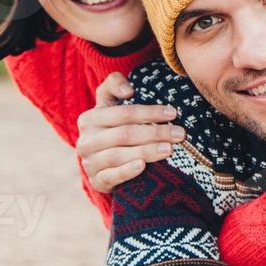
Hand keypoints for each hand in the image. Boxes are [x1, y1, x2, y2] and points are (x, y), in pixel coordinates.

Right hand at [75, 71, 185, 192]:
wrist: (101, 163)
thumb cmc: (112, 127)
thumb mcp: (109, 103)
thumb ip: (114, 84)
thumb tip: (128, 89)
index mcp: (89, 119)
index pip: (122, 113)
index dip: (149, 112)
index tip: (172, 113)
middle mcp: (86, 141)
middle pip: (124, 134)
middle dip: (155, 133)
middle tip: (179, 134)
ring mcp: (89, 163)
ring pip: (119, 155)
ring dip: (146, 151)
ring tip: (169, 149)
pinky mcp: (96, 181)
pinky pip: (111, 176)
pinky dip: (127, 171)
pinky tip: (143, 166)